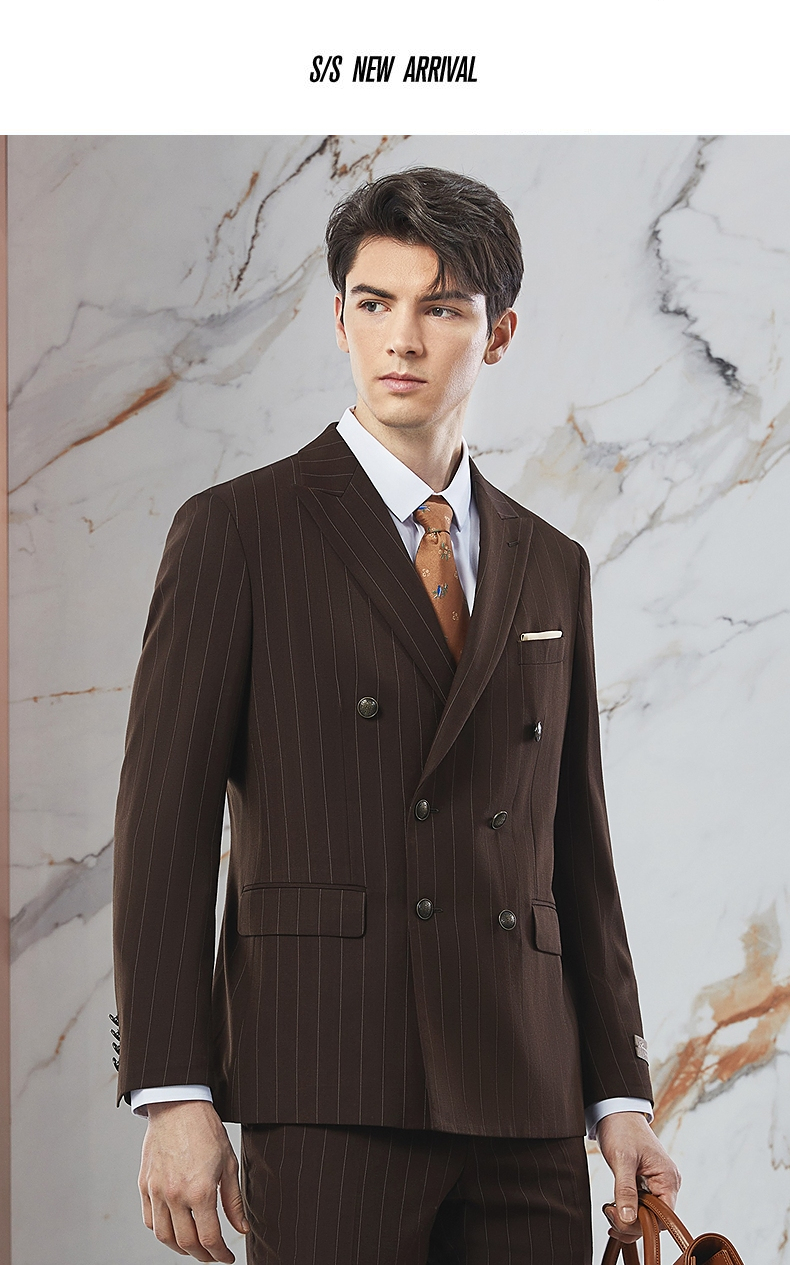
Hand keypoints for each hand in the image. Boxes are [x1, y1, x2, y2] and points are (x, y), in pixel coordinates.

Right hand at [138, 1100, 249, 1261]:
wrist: (178, 1106)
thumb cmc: (205, 1130)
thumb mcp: (228, 1164)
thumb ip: (233, 1201)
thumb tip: (241, 1228)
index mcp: (199, 1190)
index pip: (209, 1238)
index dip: (220, 1254)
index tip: (226, 1258)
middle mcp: (175, 1195)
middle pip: (186, 1242)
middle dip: (202, 1254)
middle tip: (213, 1254)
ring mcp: (156, 1191)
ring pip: (164, 1237)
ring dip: (180, 1248)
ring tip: (194, 1247)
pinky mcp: (144, 1186)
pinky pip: (149, 1220)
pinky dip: (161, 1232)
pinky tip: (173, 1230)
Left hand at [596, 1111, 680, 1244]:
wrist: (615, 1111)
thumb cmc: (622, 1129)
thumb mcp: (622, 1160)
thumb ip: (625, 1190)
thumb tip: (628, 1219)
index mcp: (668, 1179)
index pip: (664, 1218)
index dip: (643, 1224)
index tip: (620, 1219)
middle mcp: (666, 1184)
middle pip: (654, 1219)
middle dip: (630, 1222)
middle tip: (610, 1214)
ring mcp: (656, 1184)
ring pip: (646, 1214)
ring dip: (626, 1218)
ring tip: (609, 1209)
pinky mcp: (646, 1183)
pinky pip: (640, 1205)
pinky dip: (626, 1210)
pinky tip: (613, 1208)